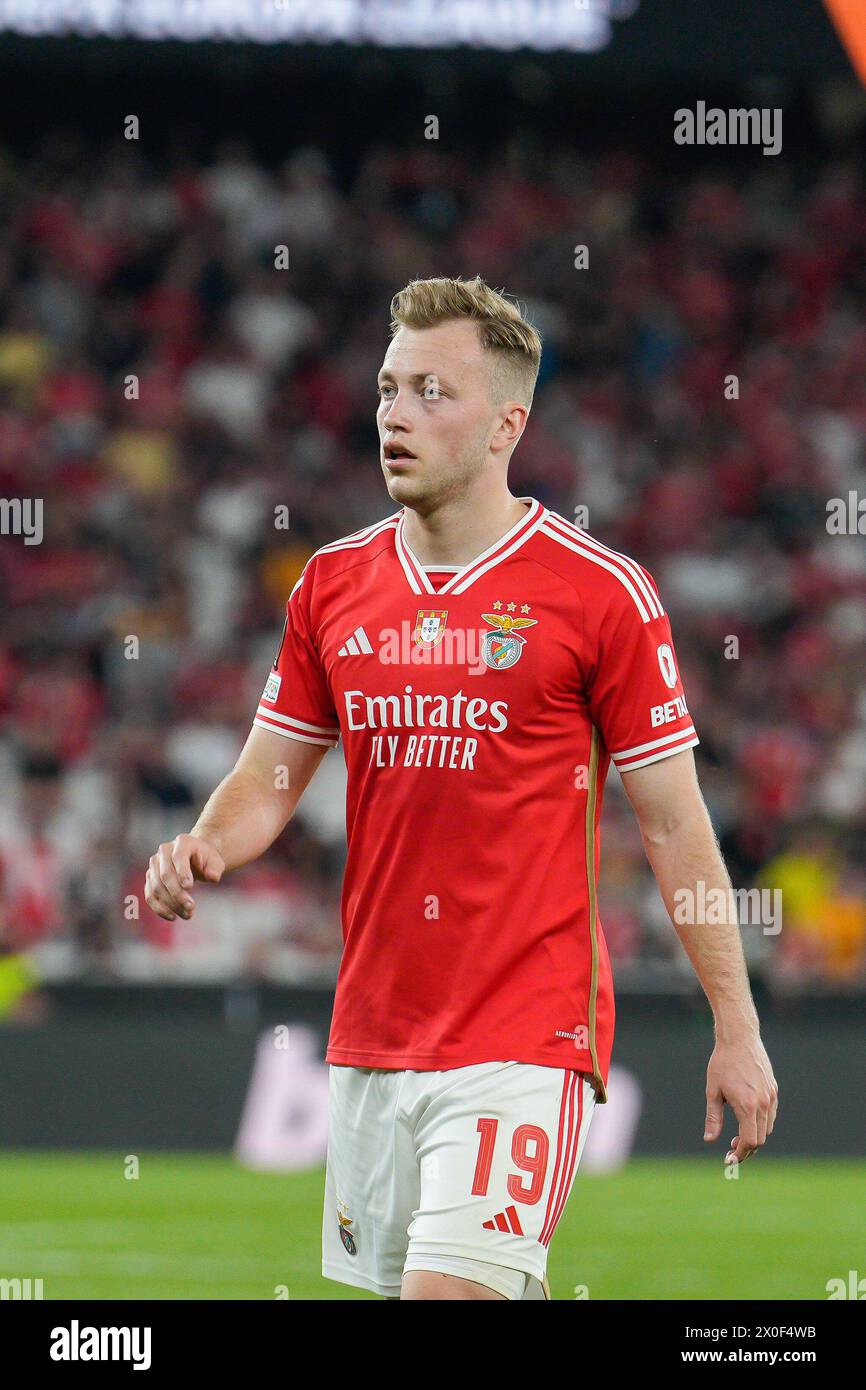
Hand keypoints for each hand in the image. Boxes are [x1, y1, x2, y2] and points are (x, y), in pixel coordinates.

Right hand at [144, 834, 224, 921]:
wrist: (196, 857)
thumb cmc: (207, 860)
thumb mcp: (216, 862)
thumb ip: (215, 869)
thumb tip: (212, 877)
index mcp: (182, 842)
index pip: (178, 857)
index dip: (182, 872)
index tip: (190, 887)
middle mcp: (164, 850)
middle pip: (165, 875)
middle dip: (177, 894)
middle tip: (191, 907)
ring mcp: (155, 864)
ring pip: (156, 887)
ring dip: (170, 904)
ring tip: (187, 915)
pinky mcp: (150, 877)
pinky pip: (150, 895)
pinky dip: (159, 908)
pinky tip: (172, 917)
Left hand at [704, 1033, 777, 1164]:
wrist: (739, 1039)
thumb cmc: (722, 1063)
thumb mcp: (713, 1091)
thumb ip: (713, 1118)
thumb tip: (709, 1140)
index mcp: (747, 1106)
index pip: (749, 1141)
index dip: (740, 1154)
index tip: (729, 1159)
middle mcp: (763, 1104)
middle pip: (760, 1139)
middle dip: (746, 1148)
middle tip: (730, 1149)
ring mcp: (771, 1097)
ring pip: (767, 1129)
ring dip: (754, 1136)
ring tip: (737, 1135)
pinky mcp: (773, 1090)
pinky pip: (771, 1115)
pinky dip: (761, 1124)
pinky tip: (747, 1119)